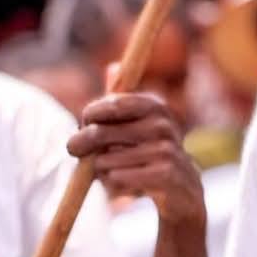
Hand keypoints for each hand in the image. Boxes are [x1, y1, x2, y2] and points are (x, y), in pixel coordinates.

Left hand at [70, 84, 204, 223]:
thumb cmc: (151, 152)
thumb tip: (113, 68)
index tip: (84, 123)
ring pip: (106, 160)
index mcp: (155, 106)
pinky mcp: (165, 175)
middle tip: (73, 149)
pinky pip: (119, 177)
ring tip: (106, 170)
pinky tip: (119, 184)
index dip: (91, 114)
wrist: (183, 188)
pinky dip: (113, 183)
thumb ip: (122, 100)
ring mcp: (166, 150)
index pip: (110, 104)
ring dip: (99, 168)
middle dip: (82, 142)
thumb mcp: (139, 123)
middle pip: (101, 133)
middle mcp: (163, 125)